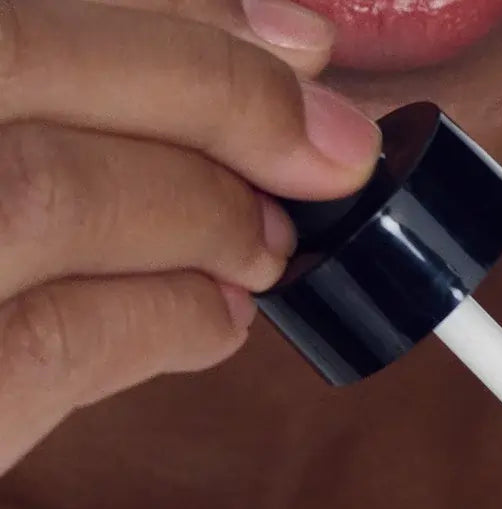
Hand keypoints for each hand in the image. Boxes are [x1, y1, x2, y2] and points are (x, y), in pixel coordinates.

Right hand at [0, 0, 379, 471]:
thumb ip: (51, 98)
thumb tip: (268, 58)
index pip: (16, 3)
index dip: (175, 14)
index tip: (296, 43)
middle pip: (21, 53)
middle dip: (215, 96)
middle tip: (330, 155)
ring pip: (46, 191)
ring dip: (198, 215)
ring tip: (267, 248)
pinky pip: (52, 340)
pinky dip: (165, 321)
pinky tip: (220, 321)